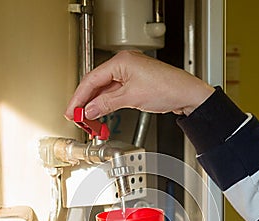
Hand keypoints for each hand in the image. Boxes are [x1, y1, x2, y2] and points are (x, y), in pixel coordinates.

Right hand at [65, 50, 213, 119]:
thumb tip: (90, 110)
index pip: (91, 80)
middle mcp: (124, 64)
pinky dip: (106, 104)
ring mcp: (130, 73)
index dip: (79, 97)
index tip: (71, 111)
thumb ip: (106, 104)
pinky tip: (100, 113)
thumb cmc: (167, 88)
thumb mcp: (131, 98)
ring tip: (87, 119)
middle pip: (96, 84)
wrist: (186, 94)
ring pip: (104, 89)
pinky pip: (114, 93)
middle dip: (85, 102)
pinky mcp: (135, 83)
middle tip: (76, 117)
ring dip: (95, 105)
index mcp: (121, 61)